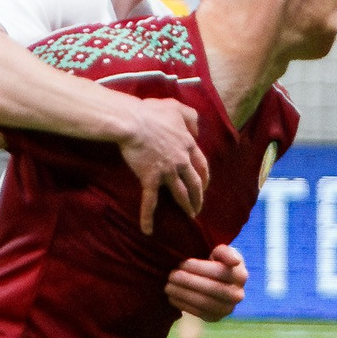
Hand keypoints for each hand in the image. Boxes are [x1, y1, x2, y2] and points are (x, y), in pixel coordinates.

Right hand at [115, 95, 205, 234]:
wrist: (132, 122)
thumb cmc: (151, 112)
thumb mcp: (176, 107)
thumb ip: (190, 116)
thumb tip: (197, 129)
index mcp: (187, 144)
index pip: (201, 164)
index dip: (204, 176)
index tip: (204, 185)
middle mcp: (181, 161)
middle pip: (195, 183)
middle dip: (199, 196)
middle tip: (199, 206)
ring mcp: (167, 172)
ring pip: (181, 194)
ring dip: (186, 206)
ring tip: (190, 216)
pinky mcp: (150, 179)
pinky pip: (150, 202)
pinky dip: (148, 217)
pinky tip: (148, 230)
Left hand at [164, 243, 247, 319]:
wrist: (214, 282)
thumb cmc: (215, 263)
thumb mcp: (220, 252)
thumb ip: (225, 252)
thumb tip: (234, 261)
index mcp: (240, 275)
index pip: (220, 272)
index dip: (200, 268)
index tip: (183, 263)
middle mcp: (238, 294)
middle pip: (212, 289)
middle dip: (189, 282)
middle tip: (172, 275)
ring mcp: (228, 309)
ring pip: (204, 303)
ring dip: (183, 294)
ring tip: (168, 286)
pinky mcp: (216, 318)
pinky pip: (199, 313)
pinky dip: (183, 305)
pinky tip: (172, 297)